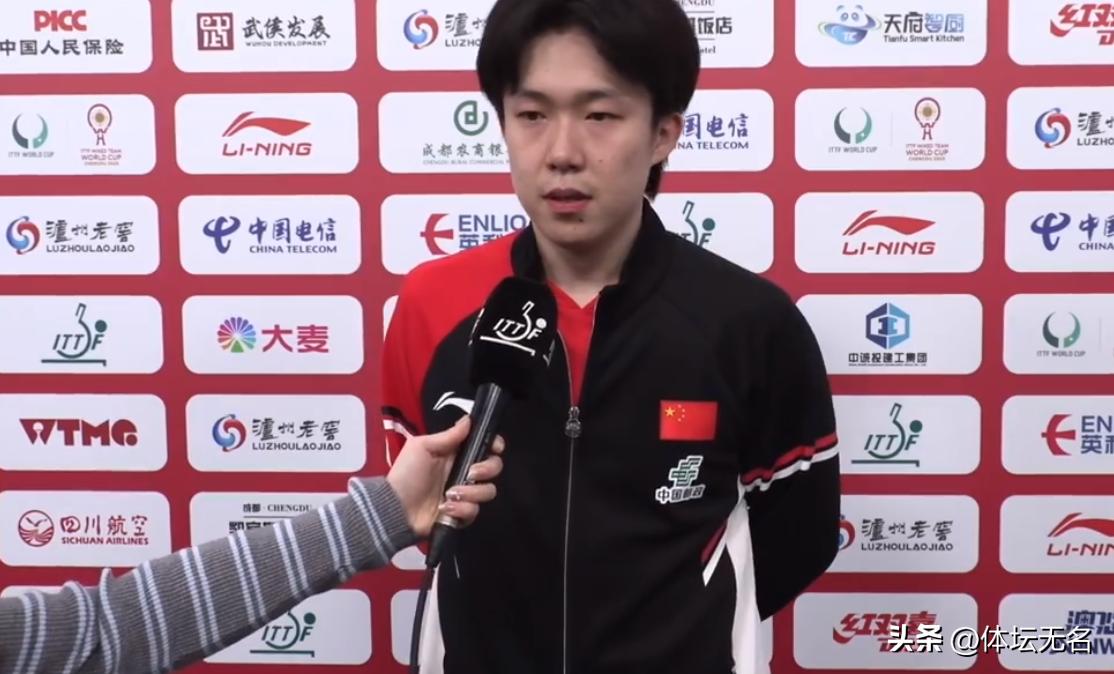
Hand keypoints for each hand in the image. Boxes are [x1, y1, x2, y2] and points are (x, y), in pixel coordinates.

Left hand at [386, 416, 505, 537]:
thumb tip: (469, 420)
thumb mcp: (422, 447)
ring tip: (450, 494)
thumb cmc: (406, 473)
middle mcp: (463, 472)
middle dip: (487, 469)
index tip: (495, 447)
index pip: (484, 445)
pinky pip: (474, 511)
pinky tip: (445, 508)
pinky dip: (462, 510)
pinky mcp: (461, 514)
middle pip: (494, 467)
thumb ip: (448, 435)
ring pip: (488, 490)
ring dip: (472, 492)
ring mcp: (464, 494)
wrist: (394, 508)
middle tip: (471, 473)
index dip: (494, 444)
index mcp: (455, 453)